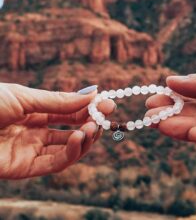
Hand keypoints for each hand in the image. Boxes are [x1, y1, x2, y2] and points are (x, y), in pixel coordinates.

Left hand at [0, 84, 114, 178]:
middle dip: (90, 123)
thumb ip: (59, 101)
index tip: (107, 103)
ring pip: (66, 150)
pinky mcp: (23, 168)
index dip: (88, 108)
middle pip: (71, 131)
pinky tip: (79, 138)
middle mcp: (35, 132)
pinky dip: (70, 153)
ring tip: (91, 127)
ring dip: (84, 139)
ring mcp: (30, 150)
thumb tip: (93, 92)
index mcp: (34, 112)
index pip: (68, 112)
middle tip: (105, 116)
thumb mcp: (26, 97)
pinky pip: (54, 164)